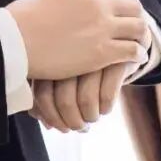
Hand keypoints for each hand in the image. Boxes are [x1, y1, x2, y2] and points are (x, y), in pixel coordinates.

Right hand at [6, 0, 151, 81]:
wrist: (12, 41)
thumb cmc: (18, 22)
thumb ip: (63, 2)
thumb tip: (62, 11)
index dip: (115, 10)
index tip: (114, 22)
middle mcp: (97, 2)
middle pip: (133, 7)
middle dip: (135, 19)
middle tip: (133, 33)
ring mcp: (102, 26)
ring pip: (139, 27)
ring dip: (141, 37)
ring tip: (140, 47)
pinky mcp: (102, 51)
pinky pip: (133, 50)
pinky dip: (138, 55)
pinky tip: (136, 60)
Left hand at [28, 56, 144, 132]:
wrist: (118, 33)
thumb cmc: (82, 58)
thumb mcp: (61, 69)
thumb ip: (48, 95)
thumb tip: (48, 125)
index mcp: (50, 56)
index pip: (42, 95)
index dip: (50, 117)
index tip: (59, 127)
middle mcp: (70, 53)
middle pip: (64, 101)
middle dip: (72, 122)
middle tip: (79, 127)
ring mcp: (94, 55)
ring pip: (86, 101)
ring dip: (89, 117)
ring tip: (92, 118)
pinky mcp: (117, 58)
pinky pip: (107, 95)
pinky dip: (105, 108)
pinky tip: (105, 109)